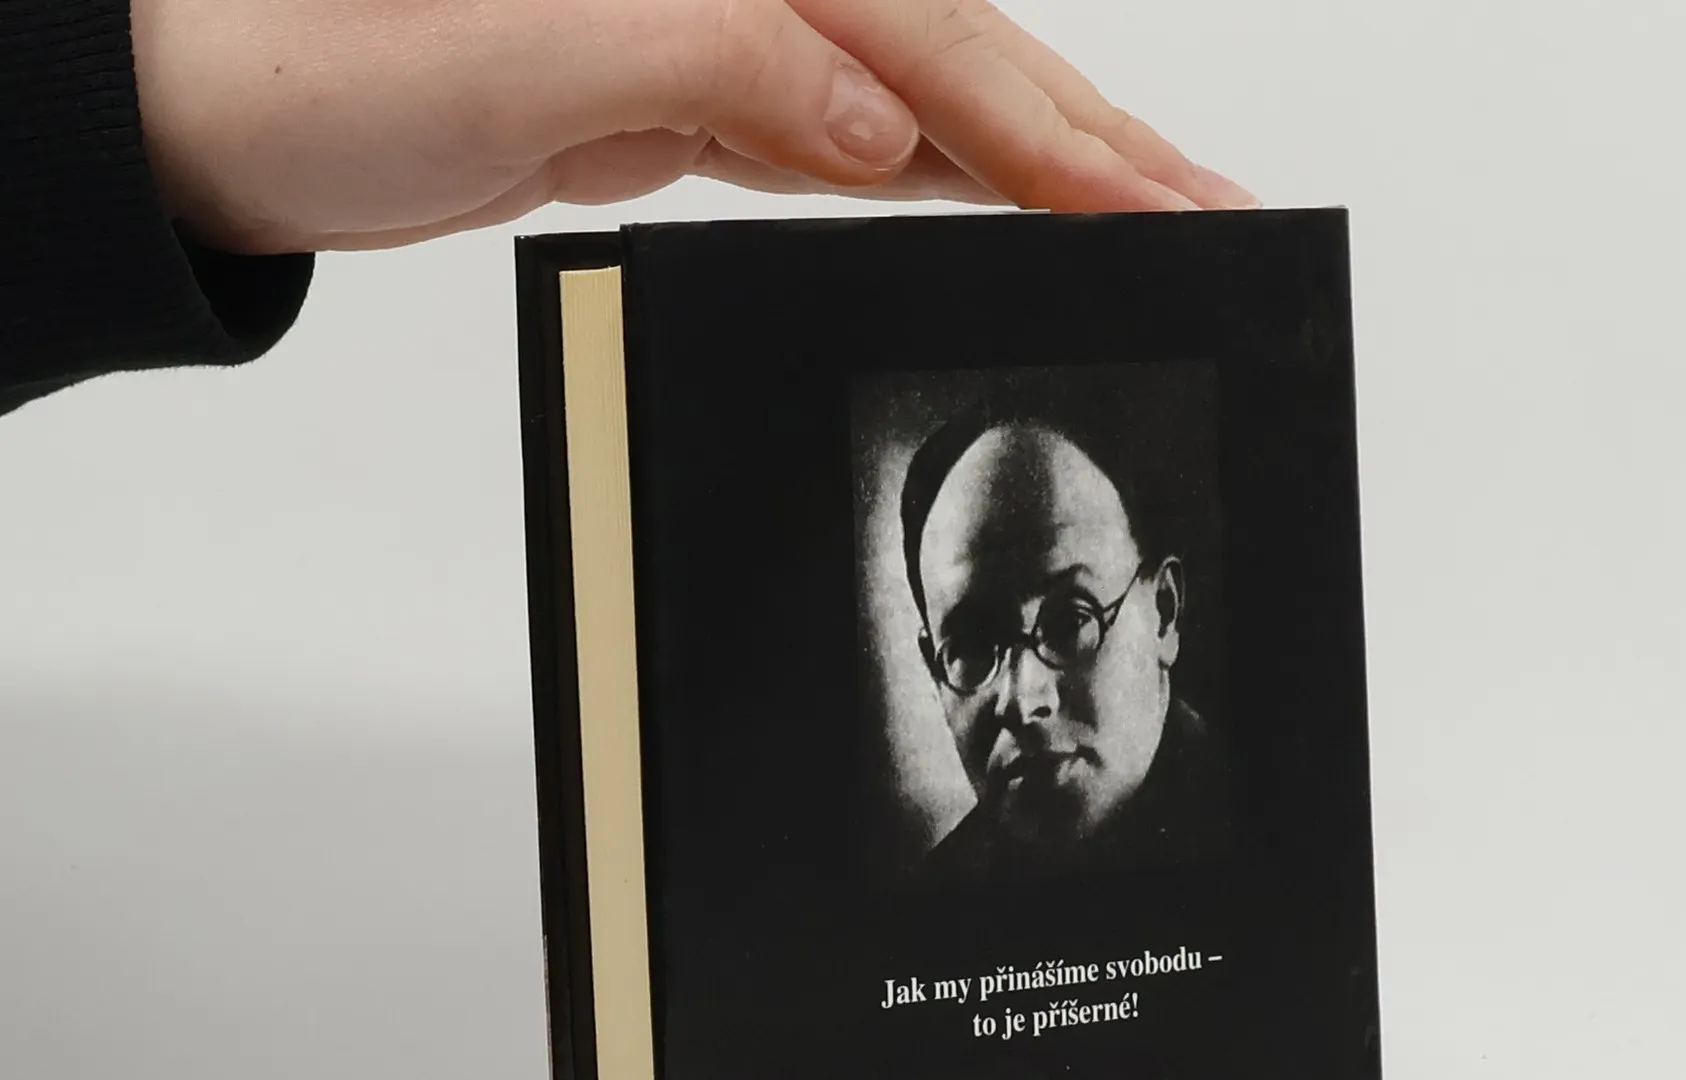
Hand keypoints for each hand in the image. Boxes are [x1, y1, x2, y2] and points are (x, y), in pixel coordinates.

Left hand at [128, 0, 1258, 253]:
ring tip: (1151, 210)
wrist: (236, 96)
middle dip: (1101, 140)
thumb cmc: (335, 57)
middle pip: (970, 53)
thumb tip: (881, 126)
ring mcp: (738, 33)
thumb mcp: (527, 55)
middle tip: (1220, 210)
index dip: (1062, 133)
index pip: (938, 46)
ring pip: (935, 91)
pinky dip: (946, 164)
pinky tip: (996, 192)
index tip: (1164, 203)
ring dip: (1045, 154)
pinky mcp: (710, 91)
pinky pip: (864, 126)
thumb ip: (721, 67)